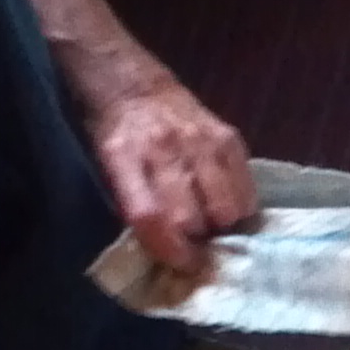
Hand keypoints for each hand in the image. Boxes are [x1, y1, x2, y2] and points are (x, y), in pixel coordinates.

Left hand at [88, 81, 254, 270]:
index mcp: (124, 157)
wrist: (133, 84)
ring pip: (225, 206)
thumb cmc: (114, 134)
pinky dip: (240, 205)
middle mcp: (165, 147)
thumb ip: (132, 205)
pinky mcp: (227, 135)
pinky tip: (229, 206)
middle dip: (196, 243)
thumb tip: (165, 252)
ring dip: (221, 226)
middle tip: (195, 247)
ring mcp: (200, 140)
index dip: (170, 250)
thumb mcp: (104, 168)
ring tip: (213, 226)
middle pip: (191, 216)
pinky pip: (245, 185)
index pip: (151, 215)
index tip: (180, 265)